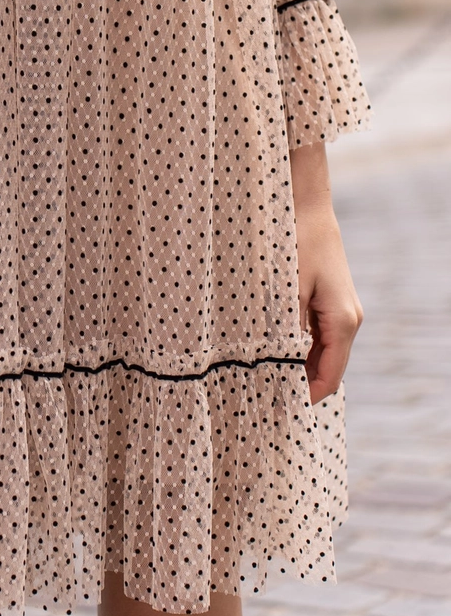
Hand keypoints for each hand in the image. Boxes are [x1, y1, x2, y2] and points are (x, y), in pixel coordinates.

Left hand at [290, 141, 363, 403]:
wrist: (306, 207)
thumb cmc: (296, 243)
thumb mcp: (286, 288)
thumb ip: (286, 328)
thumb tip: (280, 364)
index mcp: (343, 321)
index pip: (329, 376)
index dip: (306, 396)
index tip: (278, 409)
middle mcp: (349, 320)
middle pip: (328, 368)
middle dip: (301, 384)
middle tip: (265, 397)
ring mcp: (343, 311)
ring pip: (323, 352)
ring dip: (299, 365)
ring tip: (266, 377)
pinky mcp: (333, 301)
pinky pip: (319, 335)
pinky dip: (301, 347)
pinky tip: (275, 349)